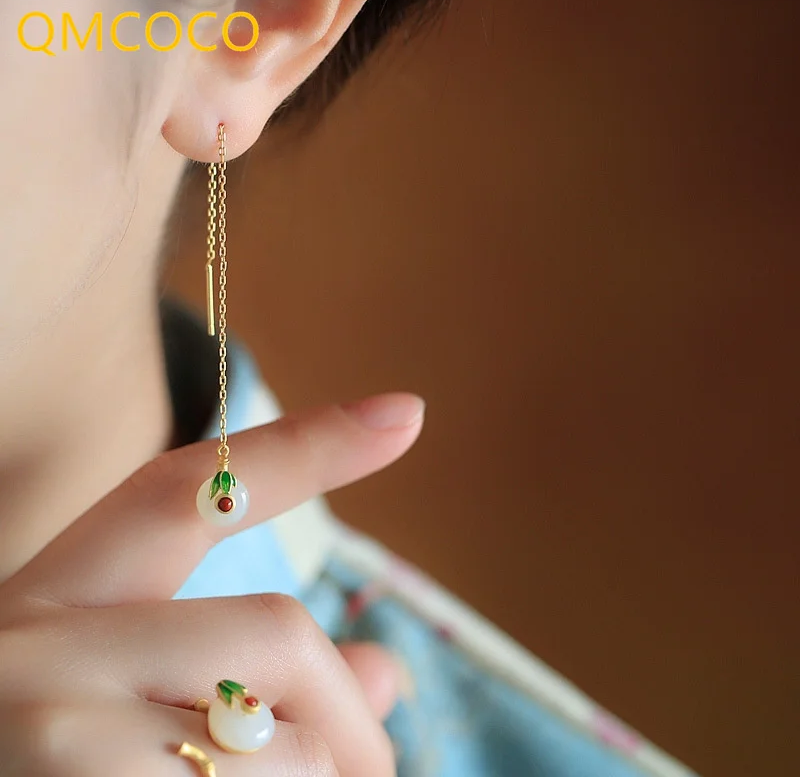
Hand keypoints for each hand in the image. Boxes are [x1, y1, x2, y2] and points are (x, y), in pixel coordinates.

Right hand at [0, 392, 424, 775]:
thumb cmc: (41, 757)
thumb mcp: (111, 701)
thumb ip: (250, 671)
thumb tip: (388, 670)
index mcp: (55, 603)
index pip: (182, 492)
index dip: (303, 447)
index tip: (404, 412)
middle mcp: (46, 653)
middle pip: (277, 632)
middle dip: (346, 708)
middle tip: (371, 762)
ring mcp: (60, 737)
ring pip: (291, 746)